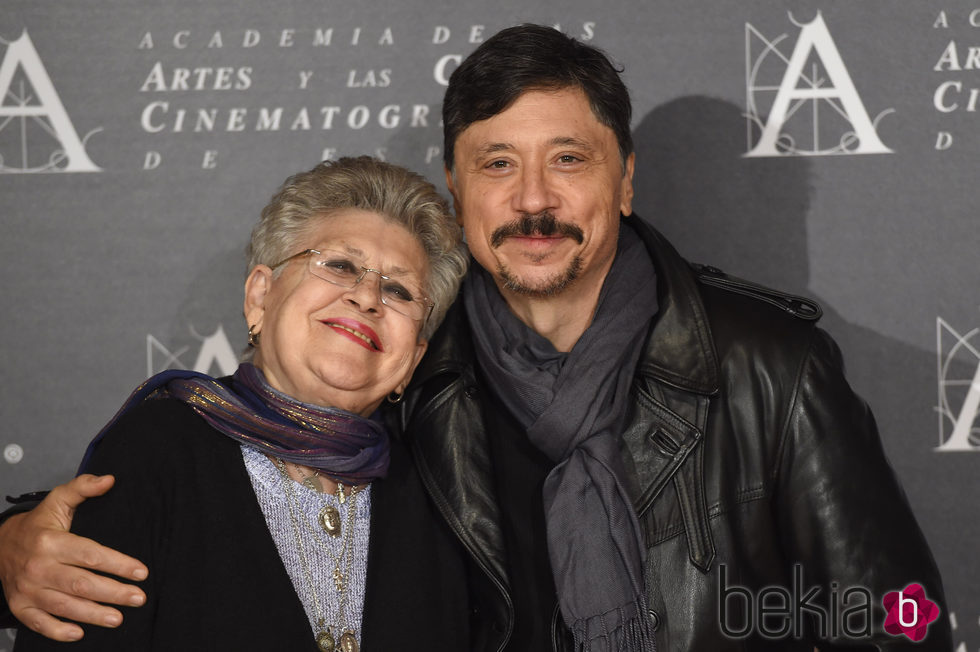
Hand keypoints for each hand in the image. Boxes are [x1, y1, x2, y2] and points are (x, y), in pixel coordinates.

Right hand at [0, 474, 147, 640]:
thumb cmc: (37, 525)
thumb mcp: (58, 500)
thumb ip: (83, 487)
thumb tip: (109, 480)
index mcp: (51, 541)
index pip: (91, 555)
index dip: (118, 564)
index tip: (141, 572)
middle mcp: (38, 567)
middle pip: (81, 584)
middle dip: (113, 593)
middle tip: (138, 598)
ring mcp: (28, 589)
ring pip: (64, 606)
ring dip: (93, 615)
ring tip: (118, 618)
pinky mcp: (20, 606)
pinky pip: (39, 623)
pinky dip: (58, 631)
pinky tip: (80, 633)